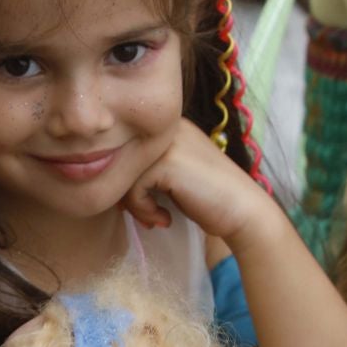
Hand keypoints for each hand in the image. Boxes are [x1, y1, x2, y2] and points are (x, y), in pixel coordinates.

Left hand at [123, 121, 275, 249]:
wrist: (242, 210)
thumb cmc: (207, 198)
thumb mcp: (171, 176)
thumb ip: (145, 170)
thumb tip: (105, 179)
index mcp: (168, 127)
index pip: (128, 151)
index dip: (130, 182)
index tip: (144, 205)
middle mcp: (167, 127)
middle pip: (121, 161)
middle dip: (129, 194)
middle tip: (147, 215)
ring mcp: (167, 143)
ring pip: (123, 175)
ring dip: (136, 205)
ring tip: (156, 218)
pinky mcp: (166, 162)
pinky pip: (133, 188)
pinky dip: (143, 209)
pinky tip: (163, 219)